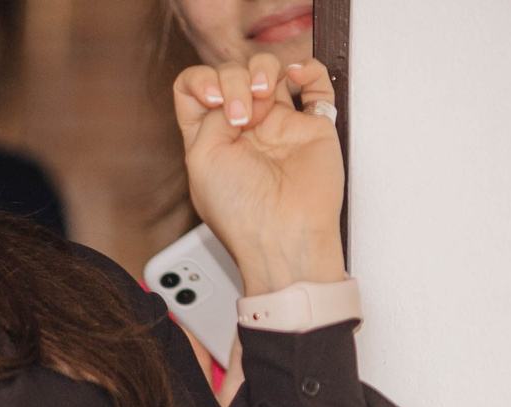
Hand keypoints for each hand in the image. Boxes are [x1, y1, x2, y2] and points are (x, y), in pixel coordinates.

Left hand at [175, 54, 347, 293]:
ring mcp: (277, 124)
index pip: (195, 89)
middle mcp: (241, 128)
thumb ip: (209, 116)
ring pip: (269, 71)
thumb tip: (233, 93)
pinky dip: (308, 69)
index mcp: (208, 138)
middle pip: (232, 74)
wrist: (283, 233)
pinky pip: (314, 83)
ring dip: (263, 71)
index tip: (212, 99)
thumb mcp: (201, 159)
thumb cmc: (240, 211)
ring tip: (265, 98)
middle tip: (241, 114)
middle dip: (233, 81)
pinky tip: (296, 75)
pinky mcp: (312, 125)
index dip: (201, 80)